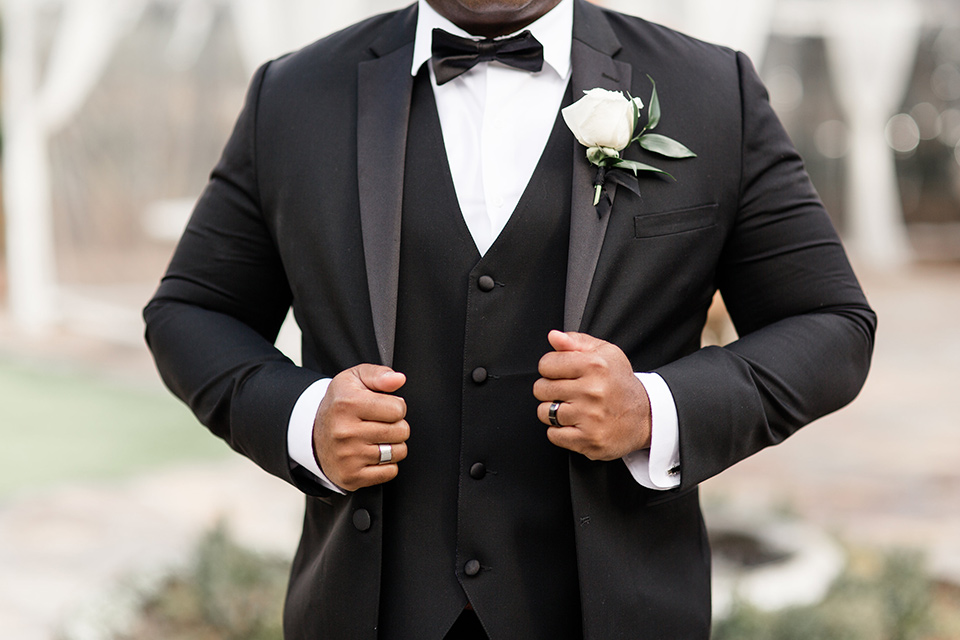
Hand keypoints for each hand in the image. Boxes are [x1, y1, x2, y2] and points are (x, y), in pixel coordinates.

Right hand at [313, 364, 408, 491]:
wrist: (312, 434)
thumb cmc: (340, 404)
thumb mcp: (354, 379)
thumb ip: (379, 374)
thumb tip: (399, 379)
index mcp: (347, 404)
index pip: (398, 409)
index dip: (396, 407)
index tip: (383, 407)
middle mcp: (345, 431)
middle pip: (401, 431)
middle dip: (397, 425)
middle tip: (379, 423)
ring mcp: (347, 457)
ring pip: (398, 452)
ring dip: (393, 445)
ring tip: (376, 438)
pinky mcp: (351, 477)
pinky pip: (390, 472)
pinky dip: (387, 464)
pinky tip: (371, 454)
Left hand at [534, 331, 651, 460]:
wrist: (646, 416)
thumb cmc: (620, 382)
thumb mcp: (605, 353)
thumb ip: (576, 342)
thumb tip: (553, 336)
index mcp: (595, 365)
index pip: (546, 364)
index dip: (550, 368)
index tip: (562, 373)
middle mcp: (593, 391)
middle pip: (541, 388)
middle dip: (549, 390)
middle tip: (567, 392)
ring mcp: (590, 417)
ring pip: (544, 412)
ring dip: (553, 411)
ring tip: (571, 408)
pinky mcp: (589, 440)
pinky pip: (553, 434)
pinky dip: (560, 431)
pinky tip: (575, 424)